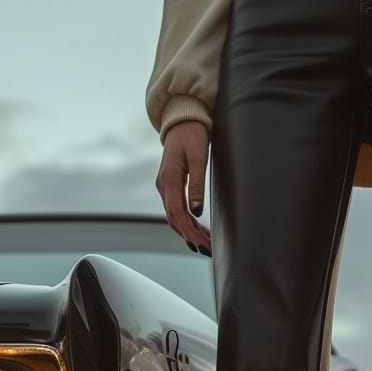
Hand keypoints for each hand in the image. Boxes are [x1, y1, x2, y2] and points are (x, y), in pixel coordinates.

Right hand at [155, 120, 211, 253]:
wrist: (182, 120)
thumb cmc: (191, 134)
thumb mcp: (198, 157)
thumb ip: (197, 184)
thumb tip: (197, 210)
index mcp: (169, 180)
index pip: (177, 214)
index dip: (189, 232)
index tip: (202, 244)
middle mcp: (164, 186)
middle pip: (174, 219)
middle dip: (190, 237)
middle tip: (207, 250)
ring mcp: (166, 187)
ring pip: (175, 217)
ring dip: (188, 233)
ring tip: (205, 246)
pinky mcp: (172, 186)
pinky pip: (177, 209)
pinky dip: (188, 222)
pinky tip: (199, 231)